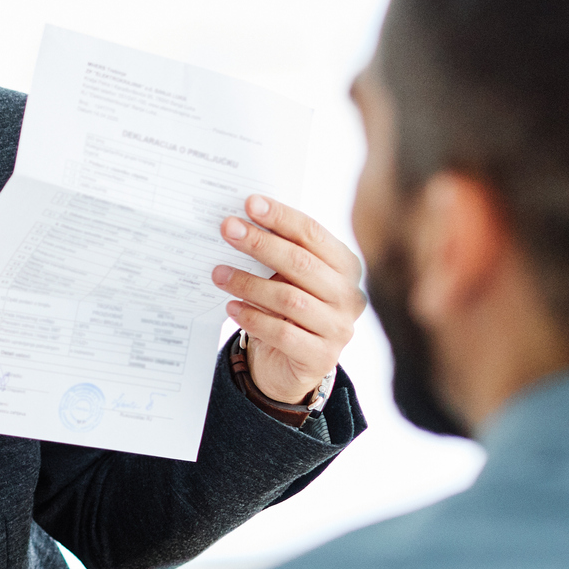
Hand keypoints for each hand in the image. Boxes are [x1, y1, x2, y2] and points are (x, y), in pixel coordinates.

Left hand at [211, 195, 364, 405]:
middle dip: (261, 243)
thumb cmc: (287, 310)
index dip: (282, 217)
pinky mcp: (321, 357)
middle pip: (301, 263)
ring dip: (249, 283)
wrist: (291, 364)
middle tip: (228, 229)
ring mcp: (339, 328)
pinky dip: (253, 318)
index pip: (313, 235)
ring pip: (290, 299)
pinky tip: (231, 307)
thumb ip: (277, 252)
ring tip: (219, 273)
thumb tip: (241, 221)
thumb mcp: (287, 278)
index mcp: (346, 266)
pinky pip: (283, 333)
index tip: (250, 203)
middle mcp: (349, 296)